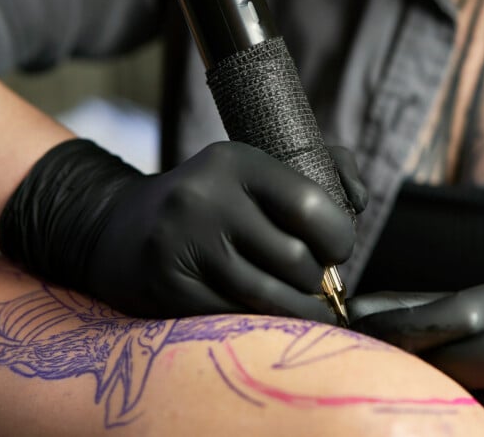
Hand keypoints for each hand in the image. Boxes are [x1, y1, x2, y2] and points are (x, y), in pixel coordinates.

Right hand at [0, 139, 365, 321]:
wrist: (123, 229)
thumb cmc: (214, 200)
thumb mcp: (256, 168)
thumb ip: (324, 169)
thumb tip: (360, 200)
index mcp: (236, 161)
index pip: (312, 208)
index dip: (339, 238)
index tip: (336, 249)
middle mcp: (205, 197)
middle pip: (296, 261)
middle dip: (316, 280)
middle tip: (314, 282)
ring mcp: (182, 243)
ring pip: (269, 297)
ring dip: (298, 310)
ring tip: (303, 306)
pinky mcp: (167, 285)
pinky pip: (235, 317)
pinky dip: (258, 322)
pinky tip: (260, 312)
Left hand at [351, 278, 483, 436]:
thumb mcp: (477, 313)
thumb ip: (418, 311)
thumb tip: (351, 314)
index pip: (463, 311)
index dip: (410, 327)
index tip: (363, 337)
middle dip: (443, 373)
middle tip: (402, 383)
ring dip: (469, 412)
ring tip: (443, 410)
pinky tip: (476, 427)